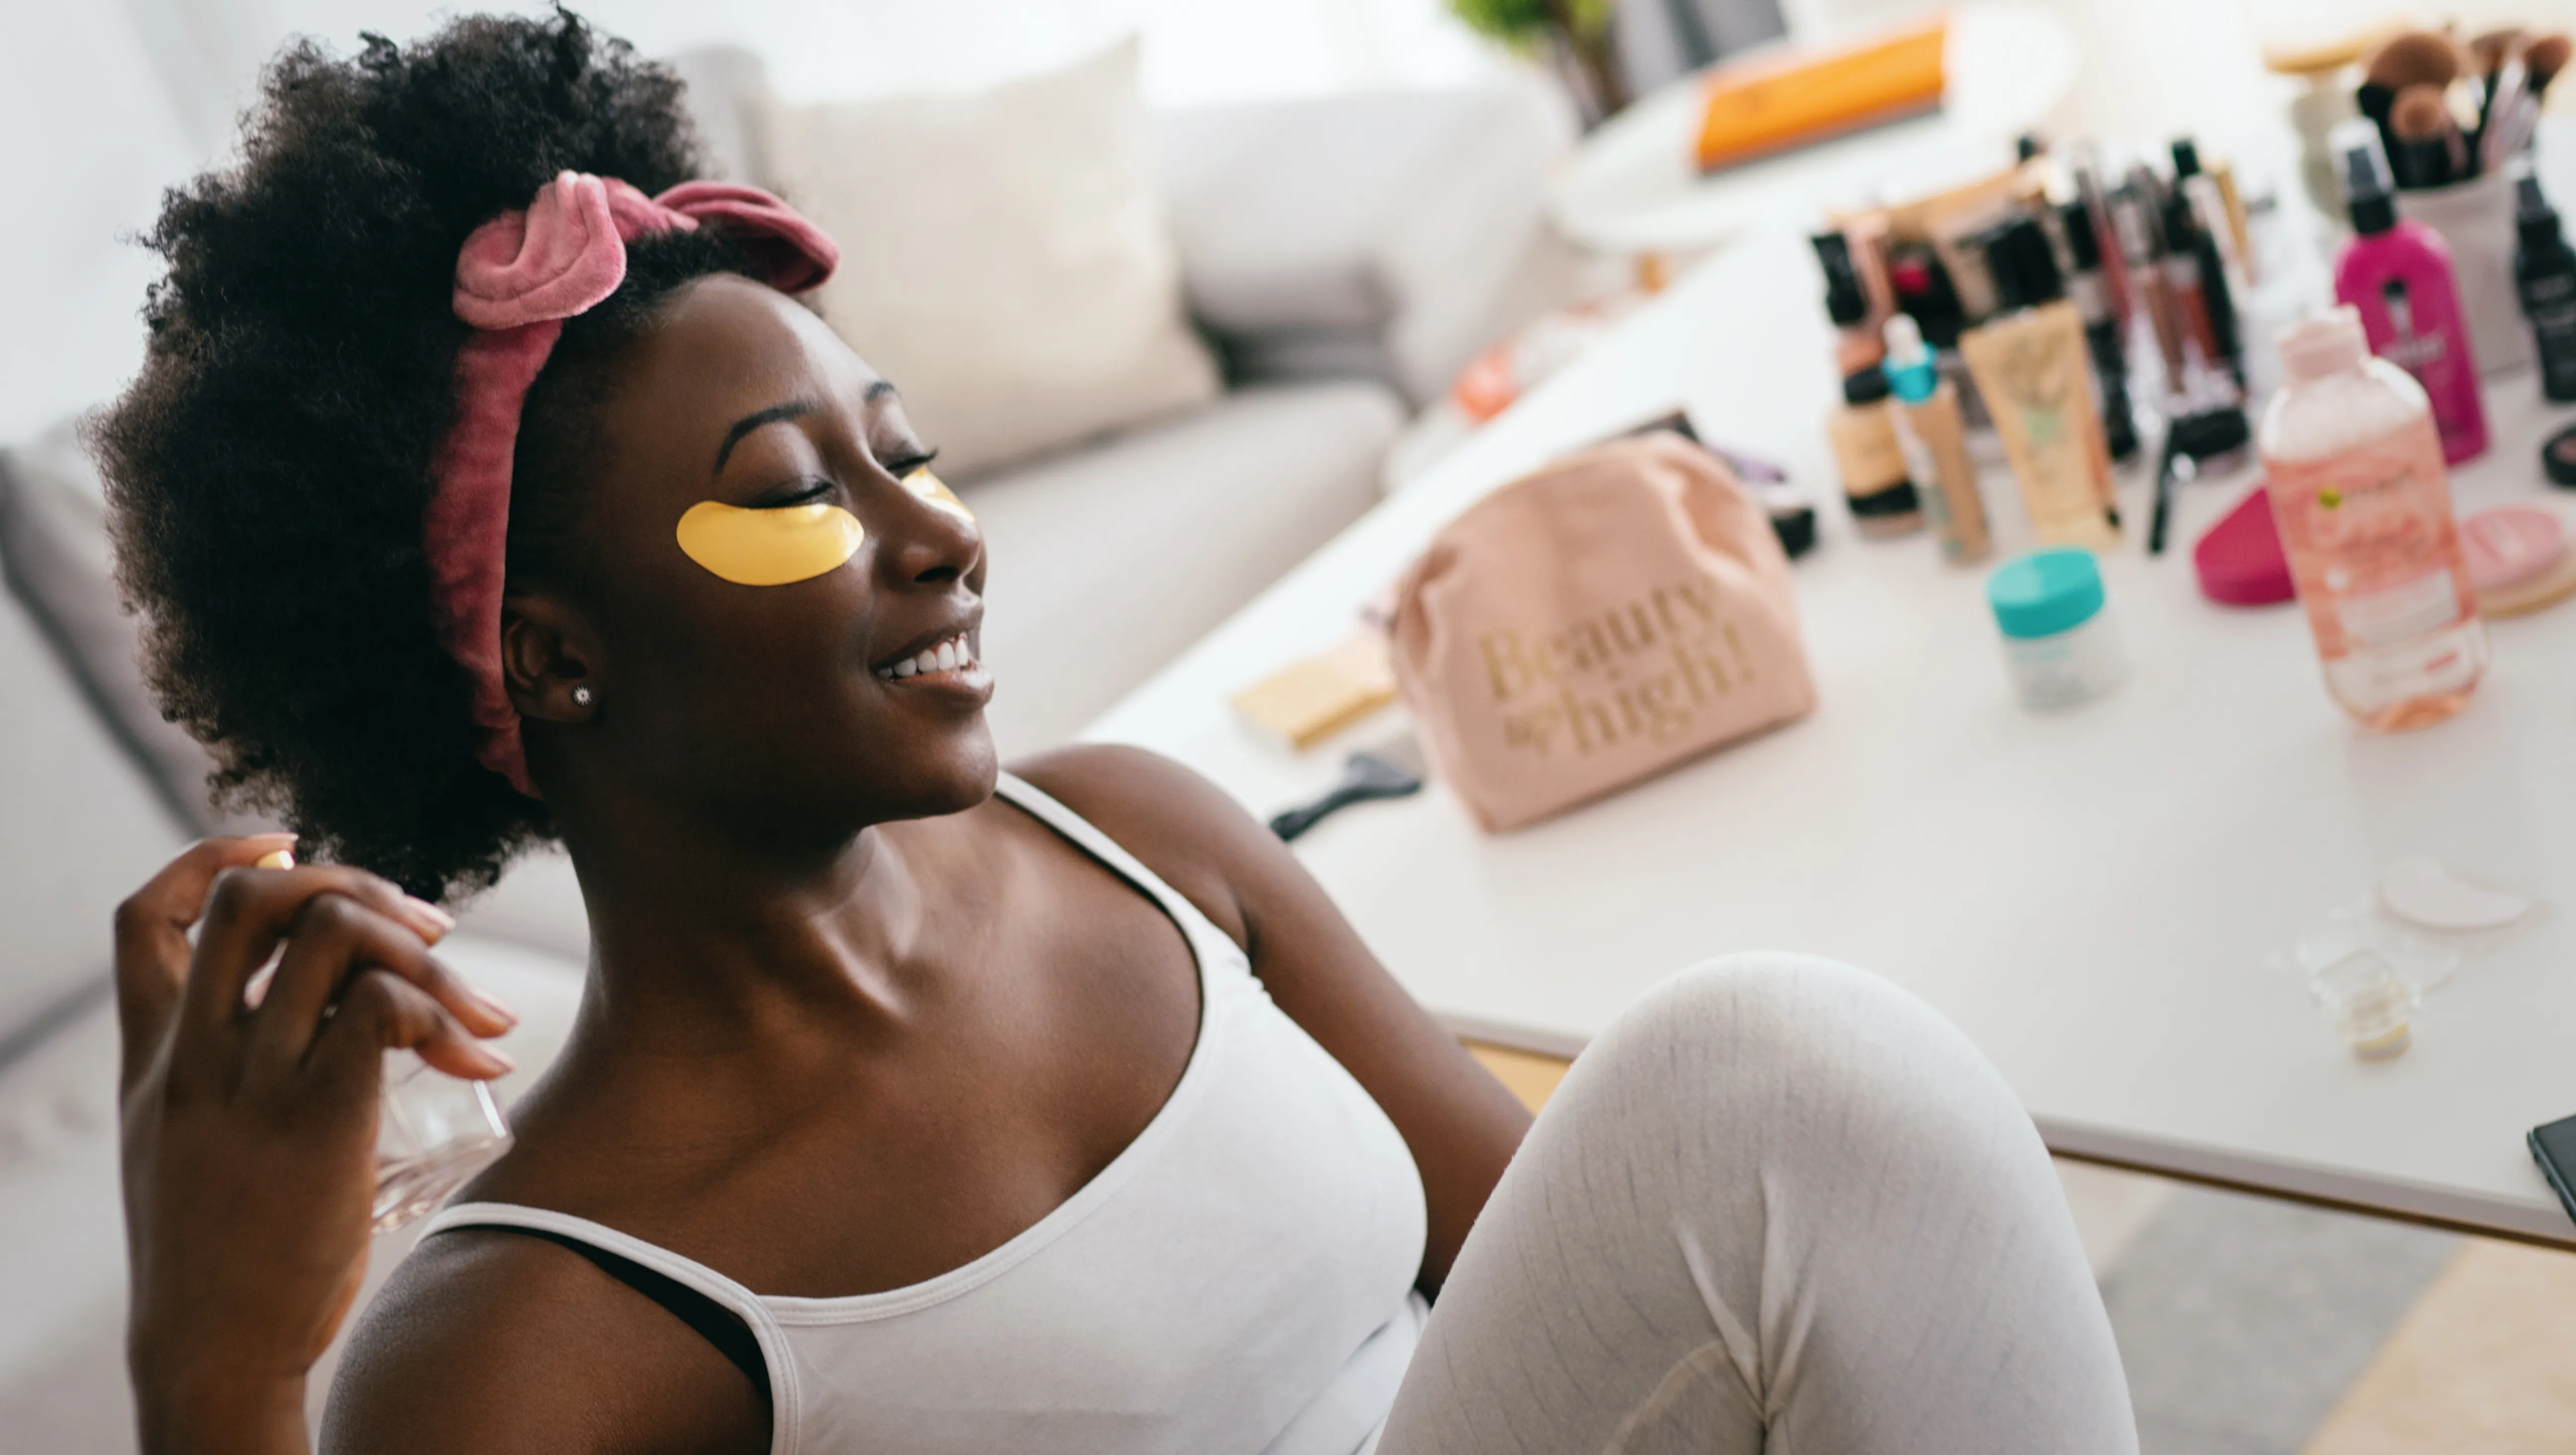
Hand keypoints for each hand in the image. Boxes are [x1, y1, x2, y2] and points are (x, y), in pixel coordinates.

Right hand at [115, 835, 517, 1453]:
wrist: (213, 1352)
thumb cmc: (219, 1259)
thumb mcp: (186, 1148)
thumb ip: (224, 1081)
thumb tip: (319, 1026)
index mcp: (152, 1057)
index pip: (148, 914)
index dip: (218, 857)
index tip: (291, 848)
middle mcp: (195, 1055)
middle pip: (257, 897)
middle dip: (353, 883)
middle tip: (428, 926)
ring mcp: (253, 1083)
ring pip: (337, 937)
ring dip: (428, 951)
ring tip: (476, 1006)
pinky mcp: (318, 1120)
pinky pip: (383, 1010)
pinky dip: (447, 1014)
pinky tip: (484, 1057)